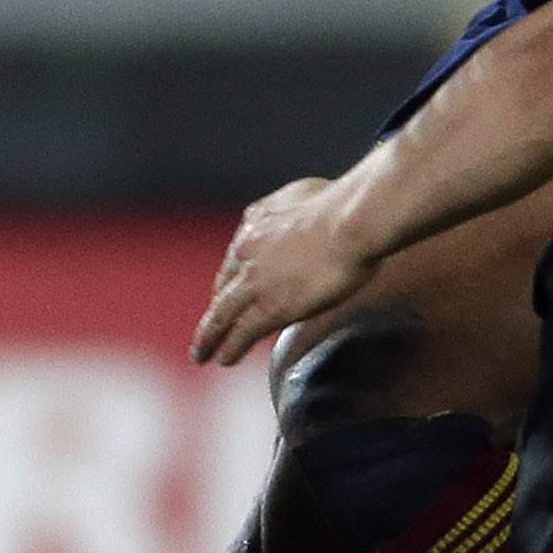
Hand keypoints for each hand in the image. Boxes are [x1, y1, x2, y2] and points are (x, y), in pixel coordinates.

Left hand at [193, 176, 381, 365]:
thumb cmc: (344, 204)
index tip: (228, 291)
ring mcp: (255, 281)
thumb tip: (297, 209)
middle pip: (223, 286)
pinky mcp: (268, 307)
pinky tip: (224, 359)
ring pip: (222, 314)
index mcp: (256, 221)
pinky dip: (229, 347)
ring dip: (209, 336)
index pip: (236, 256)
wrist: (351, 222)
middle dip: (215, 308)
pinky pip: (241, 332)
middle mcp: (247, 250)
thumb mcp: (306, 193)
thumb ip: (292, 206)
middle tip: (208, 327)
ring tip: (201, 354)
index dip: (231, 278)